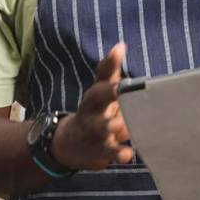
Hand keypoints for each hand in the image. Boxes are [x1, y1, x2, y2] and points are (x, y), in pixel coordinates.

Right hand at [50, 43, 134, 169]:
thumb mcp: (100, 91)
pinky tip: (128, 154)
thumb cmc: (94, 111)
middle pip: (98, 99)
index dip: (109, 64)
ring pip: (105, 127)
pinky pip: (110, 152)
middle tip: (120, 88)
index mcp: (95, 94)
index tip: (119, 50)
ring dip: (114, 126)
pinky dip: (119, 153)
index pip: (101, 76)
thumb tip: (120, 45)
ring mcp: (96, 130)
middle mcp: (93, 109)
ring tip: (122, 125)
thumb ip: (110, 70)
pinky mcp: (102, 150)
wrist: (71, 143)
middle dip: (109, 93)